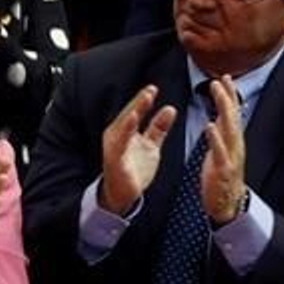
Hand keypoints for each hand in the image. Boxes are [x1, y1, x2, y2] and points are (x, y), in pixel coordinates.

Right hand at [99, 84, 177, 215]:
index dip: (143, 100)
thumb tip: (170, 109)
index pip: (135, 113)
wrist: (123, 194)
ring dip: (133, 112)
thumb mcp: (150, 145)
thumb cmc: (134, 169)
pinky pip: (120, 143)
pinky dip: (126, 131)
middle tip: (151, 89)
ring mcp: (114, 147)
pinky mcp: (114, 159)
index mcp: (125, 132)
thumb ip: (158, 128)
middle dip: (139, 102)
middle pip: (129, 115)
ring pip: (124, 126)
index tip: (153, 88)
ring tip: (144, 99)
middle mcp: (117, 136)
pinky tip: (133, 120)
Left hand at [200, 75, 247, 223]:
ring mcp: (231, 156)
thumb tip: (218, 117)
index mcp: (232, 141)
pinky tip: (209, 125)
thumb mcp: (222, 151)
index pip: (232, 113)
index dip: (230, 96)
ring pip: (230, 128)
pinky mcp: (223, 168)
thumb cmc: (222, 177)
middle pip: (233, 116)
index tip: (225, 77)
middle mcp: (235, 145)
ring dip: (224, 109)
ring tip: (218, 93)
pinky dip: (215, 137)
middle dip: (227, 96)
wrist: (227, 203)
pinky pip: (220, 150)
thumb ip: (221, 134)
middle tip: (221, 79)